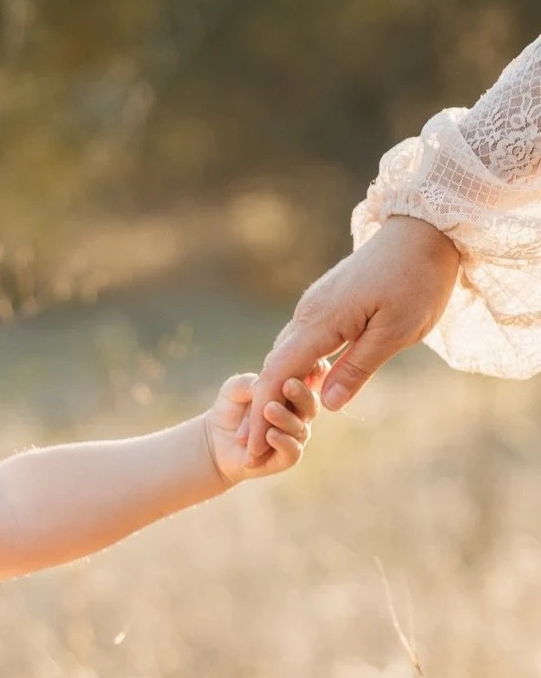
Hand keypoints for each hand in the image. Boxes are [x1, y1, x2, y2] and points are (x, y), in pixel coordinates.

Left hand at [203, 371, 318, 484]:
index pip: (311, 380)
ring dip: (284, 418)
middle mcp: (301, 414)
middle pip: (310, 404)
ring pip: (299, 427)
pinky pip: (292, 451)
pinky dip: (283, 442)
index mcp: (295, 392)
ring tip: (268, 409)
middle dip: (300, 394)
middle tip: (288, 385)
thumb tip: (263, 383)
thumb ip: (250, 382)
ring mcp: (296, 436)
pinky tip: (270, 434)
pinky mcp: (287, 457)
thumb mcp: (235, 389)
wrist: (215, 441)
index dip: (312, 372)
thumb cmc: (230, 408)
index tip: (306, 363)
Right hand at [247, 215, 460, 460]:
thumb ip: (358, 369)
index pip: (276, 376)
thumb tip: (327, 406)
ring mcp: (314, 305)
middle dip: (261, 410)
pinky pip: (298, 342)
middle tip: (256, 449)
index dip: (261, 415)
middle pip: (272, 368)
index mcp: (321, 321)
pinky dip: (292, 370)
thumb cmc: (417, 279)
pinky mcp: (324, 302)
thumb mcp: (396, 332)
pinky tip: (301, 389)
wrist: (425, 228)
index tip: (251, 448)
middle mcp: (308, 313)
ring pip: (284, 355)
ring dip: (276, 390)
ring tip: (273, 425)